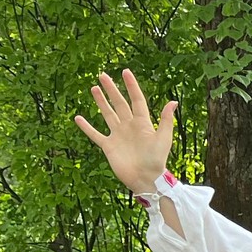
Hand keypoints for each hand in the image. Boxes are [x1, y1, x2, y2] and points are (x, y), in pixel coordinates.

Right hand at [74, 69, 175, 192]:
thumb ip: (166, 120)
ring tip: (94, 88)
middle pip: (119, 103)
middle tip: (103, 75)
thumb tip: (173, 101)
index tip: (125, 72)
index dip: (131, 86)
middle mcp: (129, 126)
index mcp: (143, 123)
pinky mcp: (108, 146)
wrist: (146, 179)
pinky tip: (78, 118)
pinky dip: (86, 127)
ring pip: (107, 114)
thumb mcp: (164, 138)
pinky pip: (95, 134)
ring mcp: (118, 135)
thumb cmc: (157, 160)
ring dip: (101, 102)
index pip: (136, 100)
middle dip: (111, 89)